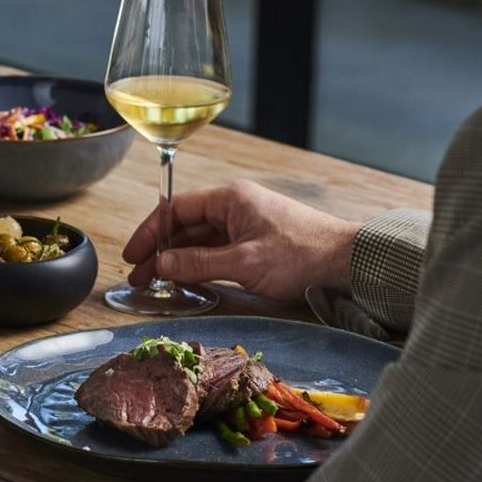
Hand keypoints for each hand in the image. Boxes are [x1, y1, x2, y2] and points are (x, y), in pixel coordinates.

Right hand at [121, 179, 362, 302]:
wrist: (349, 263)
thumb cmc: (302, 256)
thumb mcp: (243, 263)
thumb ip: (197, 263)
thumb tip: (160, 265)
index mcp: (230, 199)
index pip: (175, 209)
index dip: (149, 233)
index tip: (132, 257)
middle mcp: (235, 205)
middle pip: (184, 225)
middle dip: (159, 250)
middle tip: (139, 277)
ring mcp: (246, 223)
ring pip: (199, 239)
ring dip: (177, 259)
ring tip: (157, 282)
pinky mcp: (256, 241)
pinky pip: (216, 249)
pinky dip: (198, 263)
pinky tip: (187, 279)